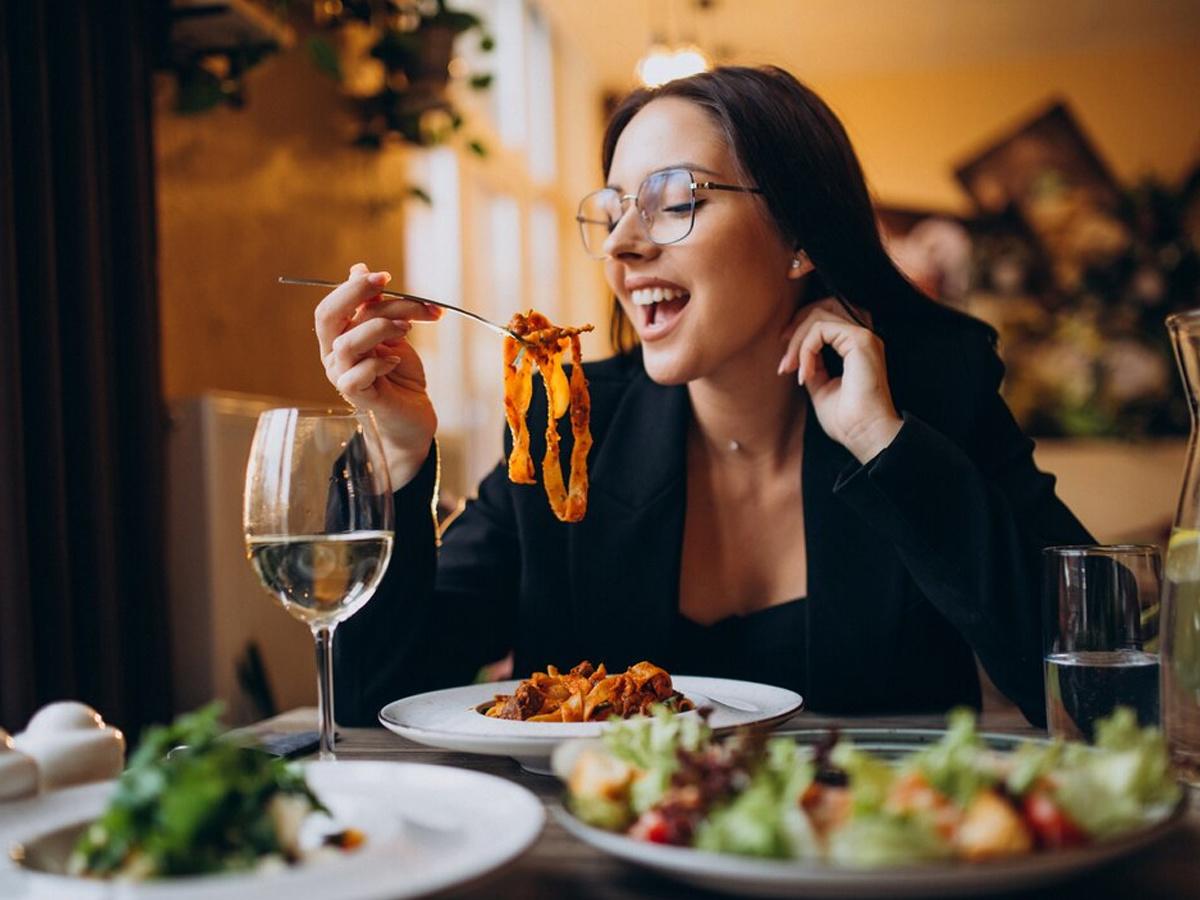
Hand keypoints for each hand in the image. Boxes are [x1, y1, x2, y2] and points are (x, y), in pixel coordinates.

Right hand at [315, 262, 442, 488]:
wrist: (414, 414)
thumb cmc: (401, 374)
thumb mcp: (393, 333)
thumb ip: (376, 306)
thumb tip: (358, 269)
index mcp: (339, 336)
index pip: (333, 305)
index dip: (353, 286)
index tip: (385, 276)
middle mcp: (334, 355)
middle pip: (328, 317)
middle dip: (355, 294)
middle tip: (387, 284)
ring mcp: (342, 376)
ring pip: (346, 343)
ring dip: (379, 327)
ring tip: (406, 328)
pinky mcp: (357, 397)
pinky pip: (355, 376)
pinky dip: (378, 362)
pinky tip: (396, 361)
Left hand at [777, 299, 902, 462]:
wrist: (865, 435)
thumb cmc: (847, 420)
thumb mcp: (821, 387)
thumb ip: (813, 366)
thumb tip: (797, 355)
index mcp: (856, 347)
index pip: (825, 320)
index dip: (799, 334)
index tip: (786, 364)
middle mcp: (862, 338)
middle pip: (820, 309)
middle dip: (795, 329)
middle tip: (784, 361)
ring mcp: (863, 336)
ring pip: (818, 316)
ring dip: (797, 341)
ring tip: (791, 368)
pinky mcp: (861, 340)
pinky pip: (821, 329)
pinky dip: (805, 349)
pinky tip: (805, 373)